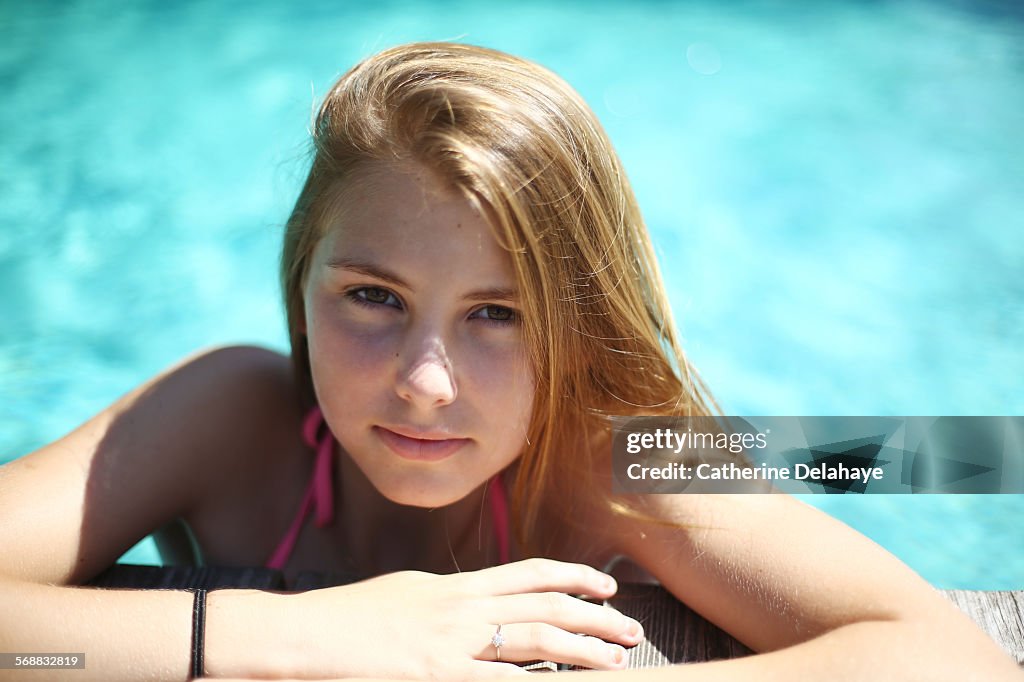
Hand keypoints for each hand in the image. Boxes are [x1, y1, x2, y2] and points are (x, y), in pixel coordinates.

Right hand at [288, 558, 644, 679]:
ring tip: (618, 659)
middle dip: (595, 616)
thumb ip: (447, 601)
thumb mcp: (408, 595)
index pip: (530, 574)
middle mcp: (464, 607)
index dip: (573, 577)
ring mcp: (454, 643)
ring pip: (536, 639)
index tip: (605, 585)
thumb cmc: (350, 618)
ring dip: (584, 649)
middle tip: (633, 628)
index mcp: (457, 586)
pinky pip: (500, 681)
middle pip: (546, 605)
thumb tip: (477, 605)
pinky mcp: (438, 675)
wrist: (307, 634)